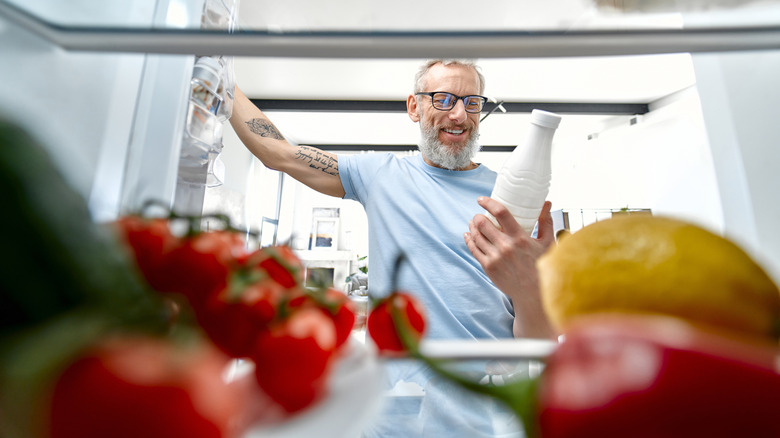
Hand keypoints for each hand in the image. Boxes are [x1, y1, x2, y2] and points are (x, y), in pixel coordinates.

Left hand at [464, 197, 555, 338]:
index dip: (488, 203)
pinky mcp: (488, 267)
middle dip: (477, 216)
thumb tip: (546, 203)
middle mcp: (505, 247)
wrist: (533, 293)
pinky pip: (474, 250)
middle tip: (478, 215)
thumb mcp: (547, 243)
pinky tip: (468, 235)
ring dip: (472, 227)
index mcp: (520, 238)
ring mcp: (495, 258)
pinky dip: (469, 240)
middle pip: (482, 223)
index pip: (501, 213)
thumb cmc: (542, 266)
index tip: (481, 199)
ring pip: (476, 236)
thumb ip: (545, 222)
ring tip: (473, 224)